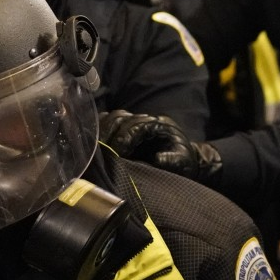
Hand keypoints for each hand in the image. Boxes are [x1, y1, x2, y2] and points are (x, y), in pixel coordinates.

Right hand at [98, 110, 221, 184]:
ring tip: (98, 149)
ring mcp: (135, 122)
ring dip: (104, 132)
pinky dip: (100, 130)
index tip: (117, 155)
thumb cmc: (183, 162)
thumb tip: (157, 158)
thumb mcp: (183, 162)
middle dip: (110, 134)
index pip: (137, 125)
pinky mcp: (126, 129)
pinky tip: (95, 144)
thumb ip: (172, 160)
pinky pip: (108, 123)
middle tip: (104, 153)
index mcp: (160, 125)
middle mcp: (146, 120)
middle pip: (121, 117)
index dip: (124, 139)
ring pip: (113, 118)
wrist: (183, 161)